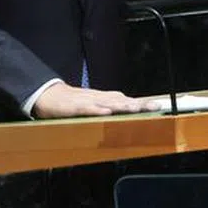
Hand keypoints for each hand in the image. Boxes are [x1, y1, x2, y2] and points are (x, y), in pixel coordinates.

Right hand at [32, 82, 160, 118]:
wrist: (48, 95)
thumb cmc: (73, 102)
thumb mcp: (94, 104)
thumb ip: (110, 105)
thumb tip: (129, 106)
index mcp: (105, 99)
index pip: (128, 100)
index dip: (143, 103)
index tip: (159, 106)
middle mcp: (100, 98)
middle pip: (123, 101)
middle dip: (139, 104)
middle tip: (156, 106)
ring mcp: (88, 102)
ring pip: (108, 103)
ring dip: (122, 106)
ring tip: (136, 108)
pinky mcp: (75, 107)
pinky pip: (88, 109)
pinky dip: (97, 110)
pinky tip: (106, 112)